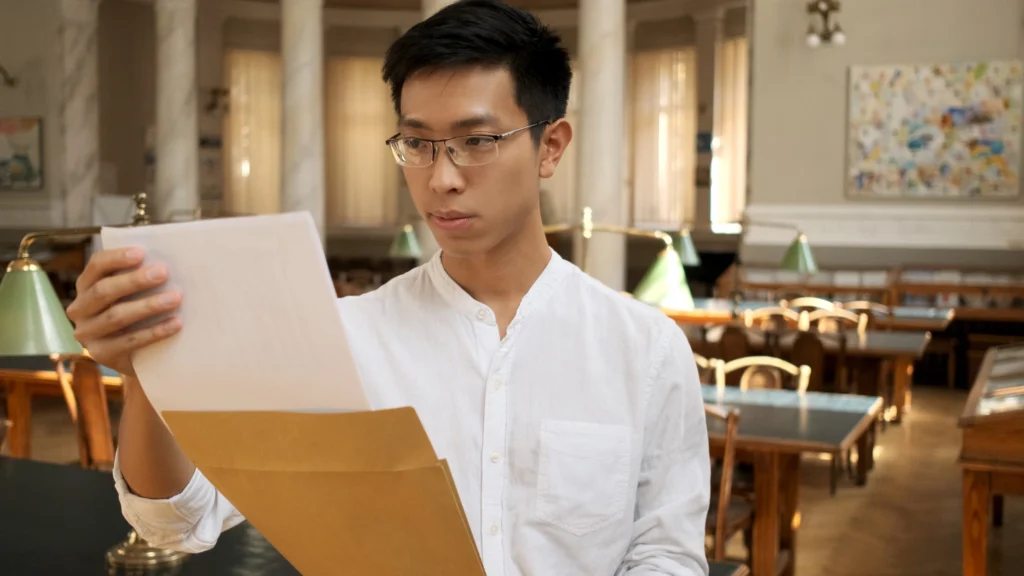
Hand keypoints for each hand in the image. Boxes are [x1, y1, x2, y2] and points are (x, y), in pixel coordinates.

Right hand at [66, 247, 181, 377]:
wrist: (139, 354)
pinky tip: (176, 323)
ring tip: (176, 298)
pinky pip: (129, 341)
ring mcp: (88, 333)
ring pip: (116, 316)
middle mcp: (80, 309)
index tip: (141, 253)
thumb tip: (168, 258)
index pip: (96, 265)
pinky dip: (154, 331)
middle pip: (104, 291)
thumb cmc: (139, 312)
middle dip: (134, 281)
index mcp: (86, 285)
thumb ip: (140, 275)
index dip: (117, 257)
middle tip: (163, 272)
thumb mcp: (133, 293)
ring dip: (148, 305)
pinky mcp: (102, 354)